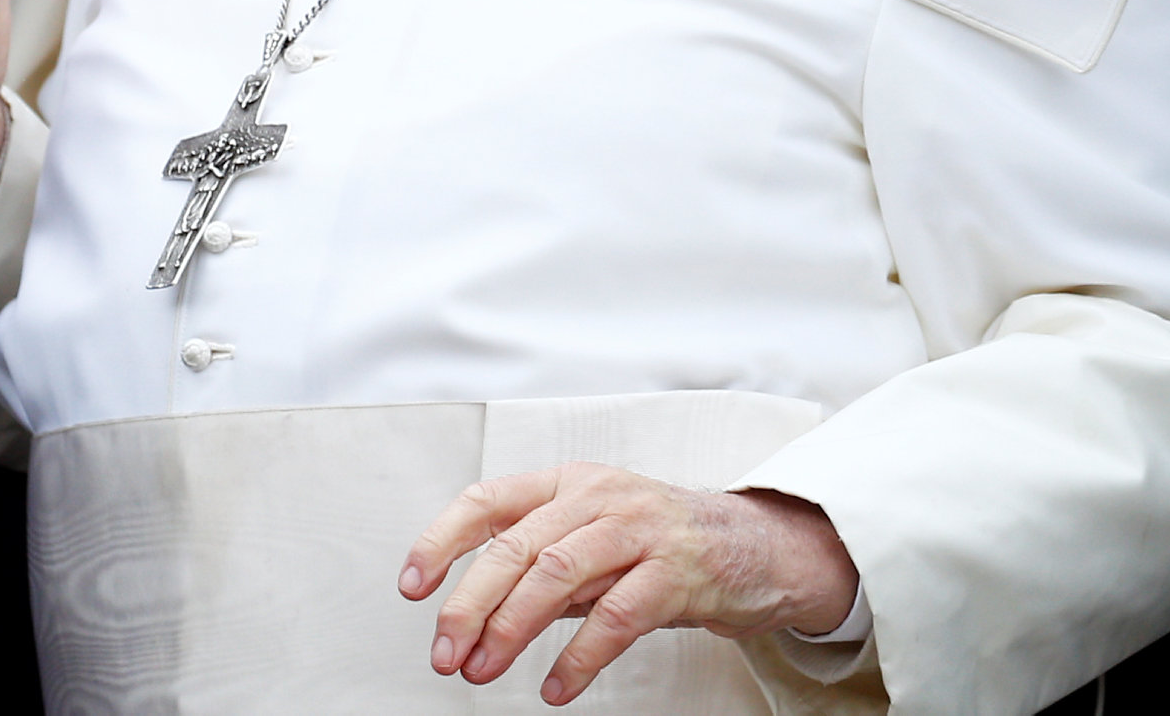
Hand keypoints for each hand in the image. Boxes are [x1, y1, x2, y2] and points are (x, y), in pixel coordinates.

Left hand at [402, 467, 857, 704]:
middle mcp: (600, 497)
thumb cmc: (663, 543)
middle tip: (445, 651)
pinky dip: (579, 657)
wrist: (756, 546)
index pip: (489, 500)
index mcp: (569, 482)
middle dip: (470, 603)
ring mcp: (639, 530)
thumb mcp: (593, 537)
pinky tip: (556, 687)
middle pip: (517, 546)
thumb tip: (476, 611)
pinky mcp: (676, 572)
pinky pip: (617, 616)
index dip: (443, 540)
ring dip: (512, 628)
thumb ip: (542, 563)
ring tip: (483, 670)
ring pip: (558, 574)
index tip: (412, 585)